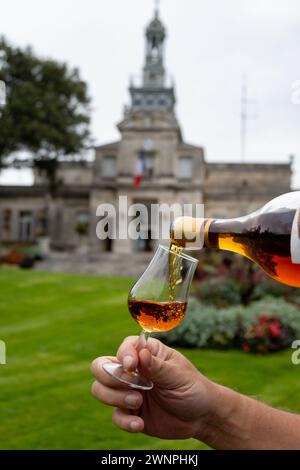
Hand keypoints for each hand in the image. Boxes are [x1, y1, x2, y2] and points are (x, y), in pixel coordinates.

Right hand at [91, 336, 217, 439]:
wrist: (201, 417)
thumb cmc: (192, 388)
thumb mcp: (178, 375)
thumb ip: (157, 366)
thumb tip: (141, 353)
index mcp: (146, 354)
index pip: (124, 347)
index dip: (123, 354)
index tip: (131, 365)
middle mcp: (133, 371)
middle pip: (101, 366)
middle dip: (109, 376)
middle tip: (132, 386)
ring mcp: (128, 391)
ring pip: (100, 390)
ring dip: (114, 397)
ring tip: (137, 402)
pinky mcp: (129, 412)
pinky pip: (115, 416)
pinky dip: (124, 421)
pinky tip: (139, 424)